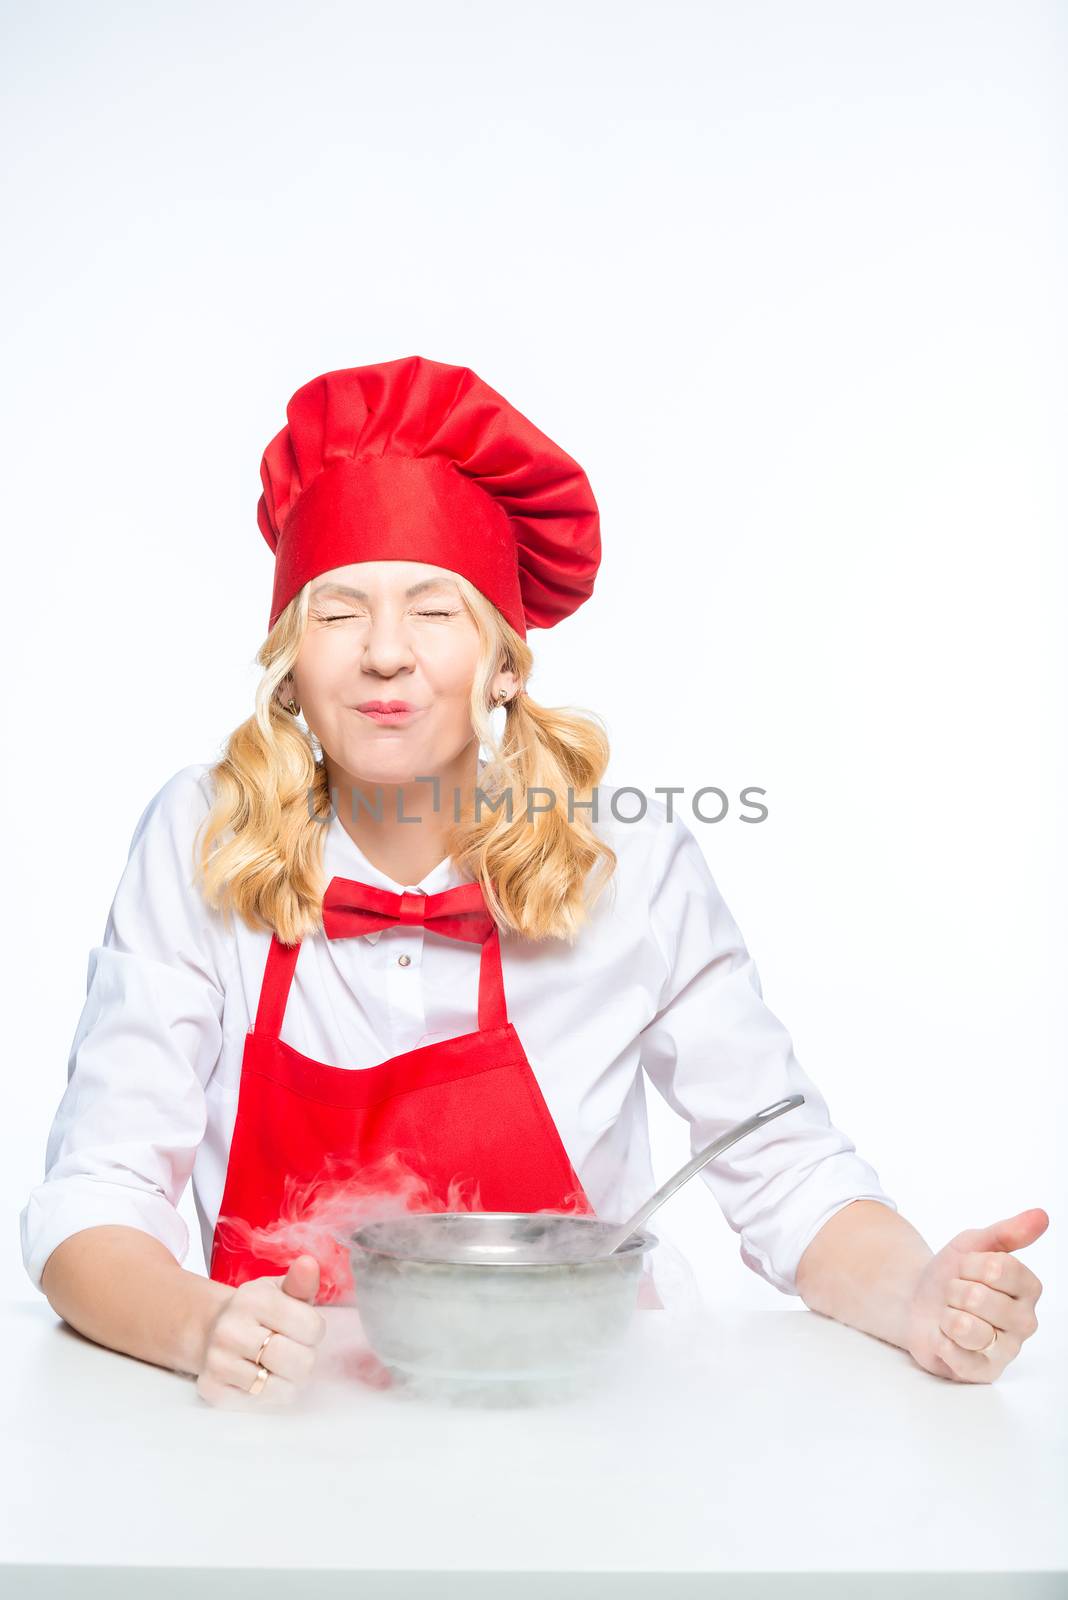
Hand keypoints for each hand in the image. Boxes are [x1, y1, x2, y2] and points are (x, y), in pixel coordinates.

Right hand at [195, 1255, 326, 1408]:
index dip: (314, 1332)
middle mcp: (230, 1329)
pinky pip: (259, 1403)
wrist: (211, 1328)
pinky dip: (267, 1394)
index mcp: (253, 1298)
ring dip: (287, 1380)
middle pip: (299, 1362)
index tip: (302, 1327)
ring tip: (276, 1363)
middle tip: (291, 1348)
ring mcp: (218, 1360)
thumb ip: (300, 1282)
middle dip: (304, 1358)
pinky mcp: (212, 1389)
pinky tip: (259, 1376)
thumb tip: (309, 1264)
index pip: (311, 1328)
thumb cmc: (257, 1311)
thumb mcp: (279, 1290)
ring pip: (280, 1388)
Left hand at [906, 1209, 1047, 1382]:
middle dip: (954, 1290)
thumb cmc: (952, 1273)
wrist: (917, 1300)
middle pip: (978, 1297)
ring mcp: (1006, 1350)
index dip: (970, 1264)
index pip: (999, 1267)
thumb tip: (1041, 1216)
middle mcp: (1024, 1321)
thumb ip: (1007, 1232)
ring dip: (946, 1315)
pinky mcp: (983, 1372)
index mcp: (1028, 1288)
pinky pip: (958, 1355)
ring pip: (966, 1326)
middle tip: (956, 1295)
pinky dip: (941, 1340)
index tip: (966, 1268)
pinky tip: (945, 1337)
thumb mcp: (973, 1244)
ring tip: (951, 1316)